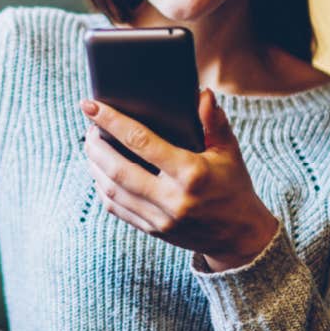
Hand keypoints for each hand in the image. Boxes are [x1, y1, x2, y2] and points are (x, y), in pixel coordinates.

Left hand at [80, 90, 278, 270]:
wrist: (240, 236)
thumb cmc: (233, 185)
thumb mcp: (229, 151)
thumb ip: (215, 122)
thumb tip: (203, 94)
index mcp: (191, 174)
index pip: (141, 142)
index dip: (111, 121)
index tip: (91, 106)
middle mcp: (172, 199)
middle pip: (117, 168)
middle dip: (95, 145)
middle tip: (89, 127)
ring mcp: (160, 219)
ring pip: (111, 190)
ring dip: (94, 165)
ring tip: (91, 145)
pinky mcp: (152, 230)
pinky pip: (116, 208)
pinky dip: (102, 187)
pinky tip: (100, 171)